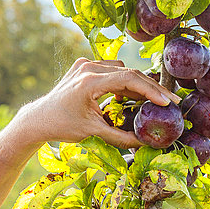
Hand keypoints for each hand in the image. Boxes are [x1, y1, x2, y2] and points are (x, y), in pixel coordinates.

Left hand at [15, 58, 179, 149]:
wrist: (39, 118)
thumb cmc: (62, 127)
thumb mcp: (93, 133)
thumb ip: (120, 138)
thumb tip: (144, 144)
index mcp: (89, 82)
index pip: (128, 80)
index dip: (150, 91)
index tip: (167, 102)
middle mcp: (88, 67)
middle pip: (128, 72)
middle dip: (150, 88)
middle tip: (170, 100)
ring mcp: (85, 64)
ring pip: (121, 69)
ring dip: (136, 84)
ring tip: (151, 102)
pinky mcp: (84, 66)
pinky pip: (111, 70)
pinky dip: (122, 82)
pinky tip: (127, 96)